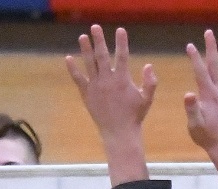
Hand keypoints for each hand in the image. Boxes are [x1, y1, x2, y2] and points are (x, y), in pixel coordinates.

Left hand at [66, 25, 156, 141]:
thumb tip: (148, 65)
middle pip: (102, 56)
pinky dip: (72, 69)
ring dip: (85, 49)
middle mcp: (107, 81)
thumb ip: (150, 82)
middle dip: (99, 40)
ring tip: (82, 36)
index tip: (120, 30)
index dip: (122, 42)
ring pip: (89, 64)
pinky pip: (78, 79)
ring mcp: (96, 87)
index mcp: (122, 80)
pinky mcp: (87, 94)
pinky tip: (67, 58)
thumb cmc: (134, 116)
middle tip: (95, 27)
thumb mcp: (147, 98)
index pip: (123, 56)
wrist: (119, 132)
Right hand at [184, 30, 217, 153]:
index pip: (201, 72)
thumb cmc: (206, 135)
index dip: (195, 58)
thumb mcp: (195, 124)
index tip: (190, 45)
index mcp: (209, 95)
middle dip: (211, 47)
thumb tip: (188, 94)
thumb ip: (192, 109)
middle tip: (209, 31)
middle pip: (215, 64)